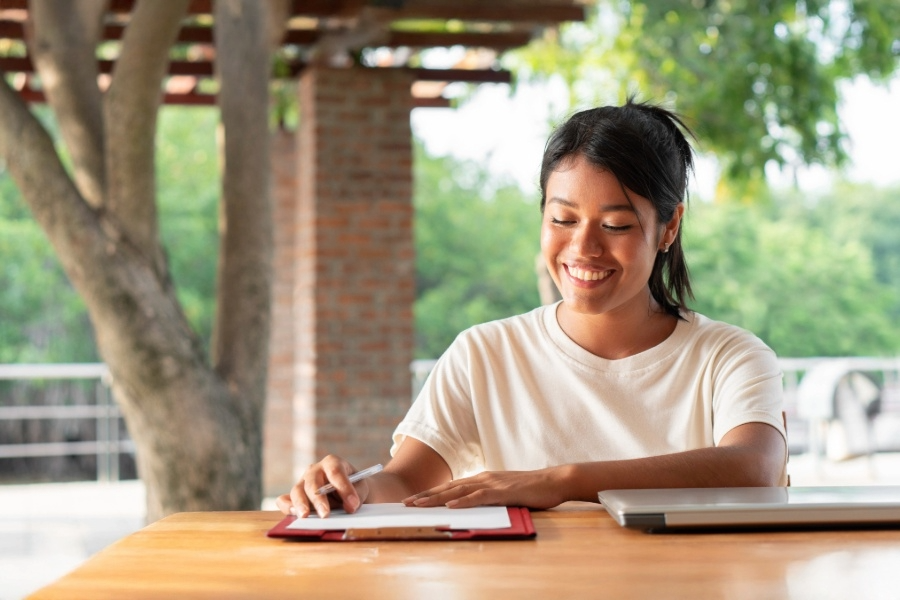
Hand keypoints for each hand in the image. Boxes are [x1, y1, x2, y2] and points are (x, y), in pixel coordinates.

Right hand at [274, 455, 369, 517]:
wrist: (349, 492)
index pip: (335, 472)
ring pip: (297, 490)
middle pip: (313, 481)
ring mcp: (303, 482)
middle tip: (325, 514)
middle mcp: (315, 470)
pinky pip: (285, 499)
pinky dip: (286, 506)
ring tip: (304, 516)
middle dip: (319, 499)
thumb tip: (349, 508)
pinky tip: (292, 514)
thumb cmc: (355, 488)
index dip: (344, 488)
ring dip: (300, 504)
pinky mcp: (296, 496)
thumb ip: (357, 496)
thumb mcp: (362, 488)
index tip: (352, 504)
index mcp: (332, 462)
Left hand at [402, 468, 565, 509]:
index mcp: (483, 479)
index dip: (431, 493)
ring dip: (437, 497)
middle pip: (449, 487)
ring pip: (459, 491)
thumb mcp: (504, 493)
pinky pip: (479, 496)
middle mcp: (483, 478)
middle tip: (406, 503)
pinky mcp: (503, 491)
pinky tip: (450, 505)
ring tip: (419, 504)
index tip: (414, 499)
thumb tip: (472, 505)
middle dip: (426, 495)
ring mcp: (492, 483)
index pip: (452, 486)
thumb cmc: (531, 490)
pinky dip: (463, 501)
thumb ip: (488, 496)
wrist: (554, 481)